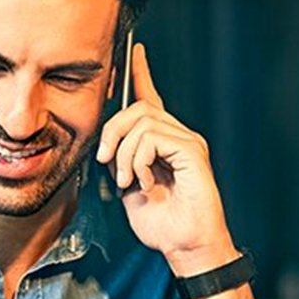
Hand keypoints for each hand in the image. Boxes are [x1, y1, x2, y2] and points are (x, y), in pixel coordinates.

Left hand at [95, 44, 237, 275]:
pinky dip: (140, 160)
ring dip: (125, 154)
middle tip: (108, 161)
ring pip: (142, 122)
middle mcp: (178, 136)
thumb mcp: (129, 188)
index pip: (152, 99)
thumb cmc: (162, 224)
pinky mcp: (192, 151)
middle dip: (113, 131)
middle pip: (137, 108)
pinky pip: (153, 138)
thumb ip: (120, 162)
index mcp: (163, 143)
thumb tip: (106, 147)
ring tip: (129, 181)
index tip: (134, 51)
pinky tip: (145, 182)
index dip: (141, 74)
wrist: (185, 247)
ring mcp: (187, 142)